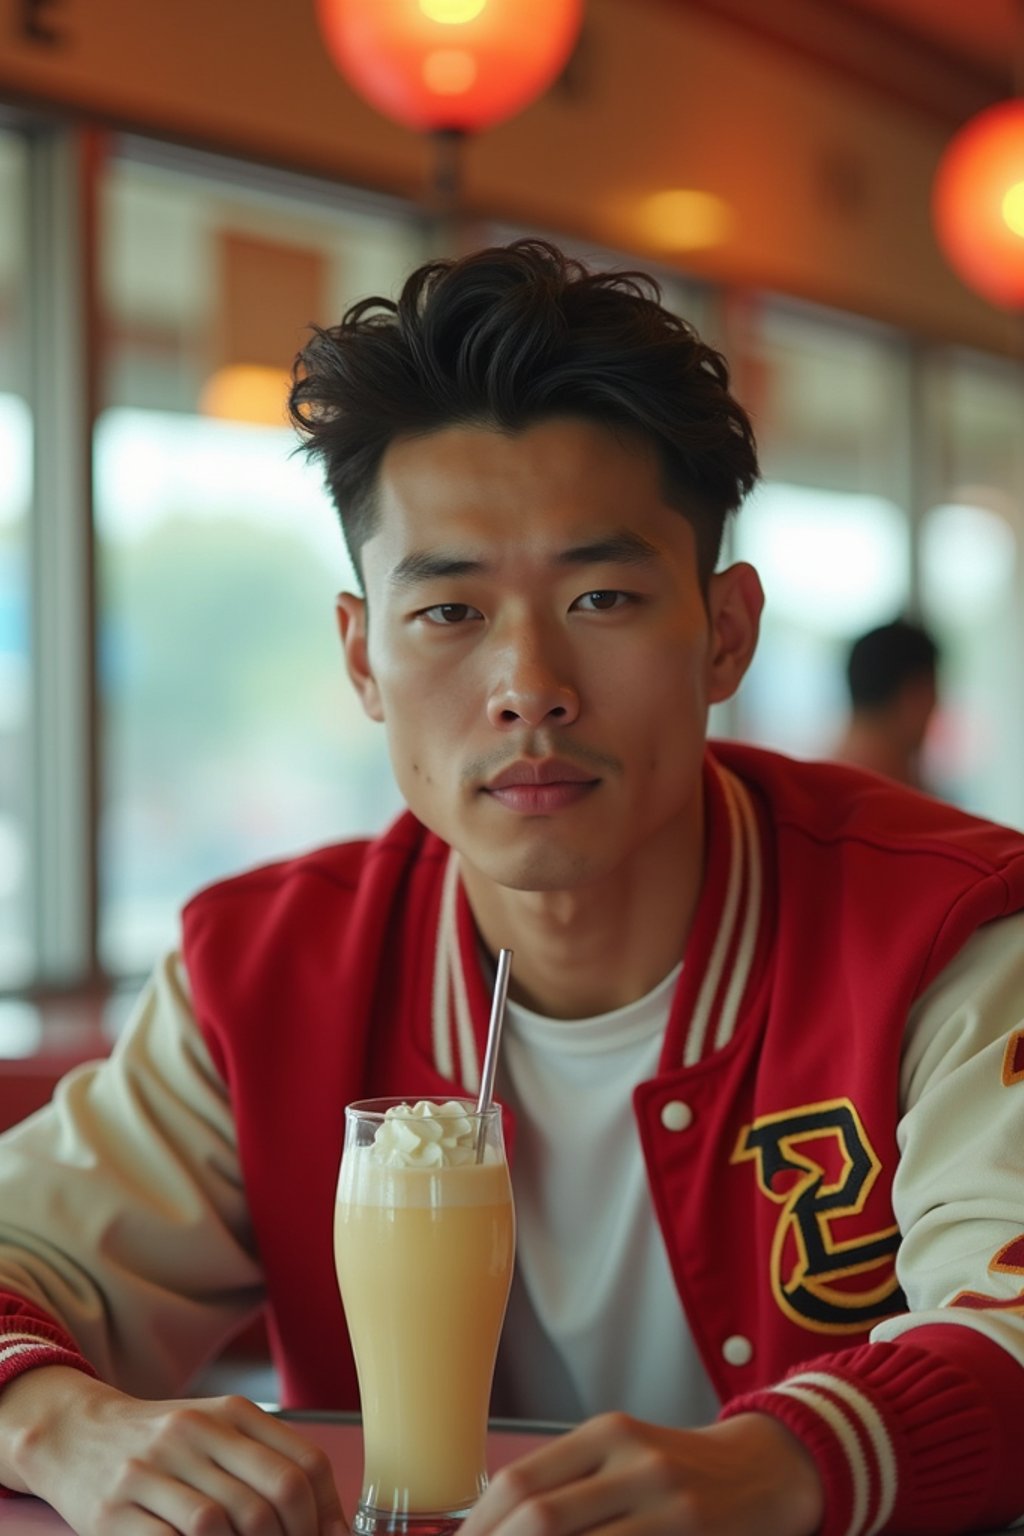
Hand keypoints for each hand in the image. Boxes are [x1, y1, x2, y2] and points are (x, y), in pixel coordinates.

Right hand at [1, 1367, 345, 1535]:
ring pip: (223, 1523)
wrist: (74, 1434)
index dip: (327, 1513)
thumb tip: (330, 1523)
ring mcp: (152, 1471)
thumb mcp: (215, 1431)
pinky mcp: (115, 1511)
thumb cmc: (160, 1442)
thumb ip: (267, 1462)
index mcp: (230, 1413)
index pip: (304, 1463)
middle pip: (273, 1496)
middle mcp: (194, 1434)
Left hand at [462, 1410, 822, 1535]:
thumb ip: (570, 1486)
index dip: (478, 1526)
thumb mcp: (624, 1458)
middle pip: (540, 1516)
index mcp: (604, 1434)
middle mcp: (632, 1458)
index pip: (519, 1481)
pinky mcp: (689, 1532)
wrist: (767, 1470)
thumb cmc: (679, 1471)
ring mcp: (665, 1499)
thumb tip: (494, 1527)